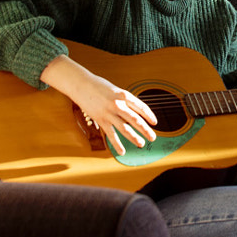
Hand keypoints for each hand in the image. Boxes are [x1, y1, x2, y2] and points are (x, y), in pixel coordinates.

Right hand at [41, 55, 157, 154]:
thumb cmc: (100, 86)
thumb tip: (135, 113)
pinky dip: (117, 144)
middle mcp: (118, 104)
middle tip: (153, 137)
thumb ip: (125, 101)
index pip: (141, 106)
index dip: (149, 115)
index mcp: (124, 95)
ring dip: (134, 138)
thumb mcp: (116, 90)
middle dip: (145, 130)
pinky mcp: (101, 120)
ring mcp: (109, 113)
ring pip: (124, 128)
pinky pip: (111, 134)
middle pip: (135, 119)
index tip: (154, 123)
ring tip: (142, 144)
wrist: (81, 85)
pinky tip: (122, 151)